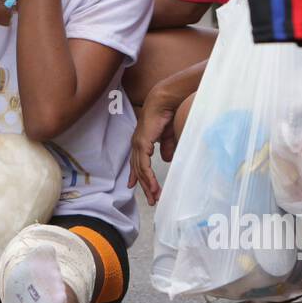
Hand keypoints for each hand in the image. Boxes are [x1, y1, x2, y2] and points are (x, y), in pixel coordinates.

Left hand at [129, 87, 182, 204]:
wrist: (165, 103)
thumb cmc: (167, 116)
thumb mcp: (168, 136)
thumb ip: (166, 148)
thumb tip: (166, 159)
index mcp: (141, 142)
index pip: (137, 162)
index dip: (136, 175)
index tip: (133, 186)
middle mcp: (137, 144)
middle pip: (138, 170)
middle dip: (145, 186)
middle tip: (151, 199)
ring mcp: (138, 144)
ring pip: (140, 170)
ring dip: (148, 185)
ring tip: (155, 197)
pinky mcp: (142, 144)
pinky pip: (144, 165)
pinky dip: (148, 177)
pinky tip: (153, 186)